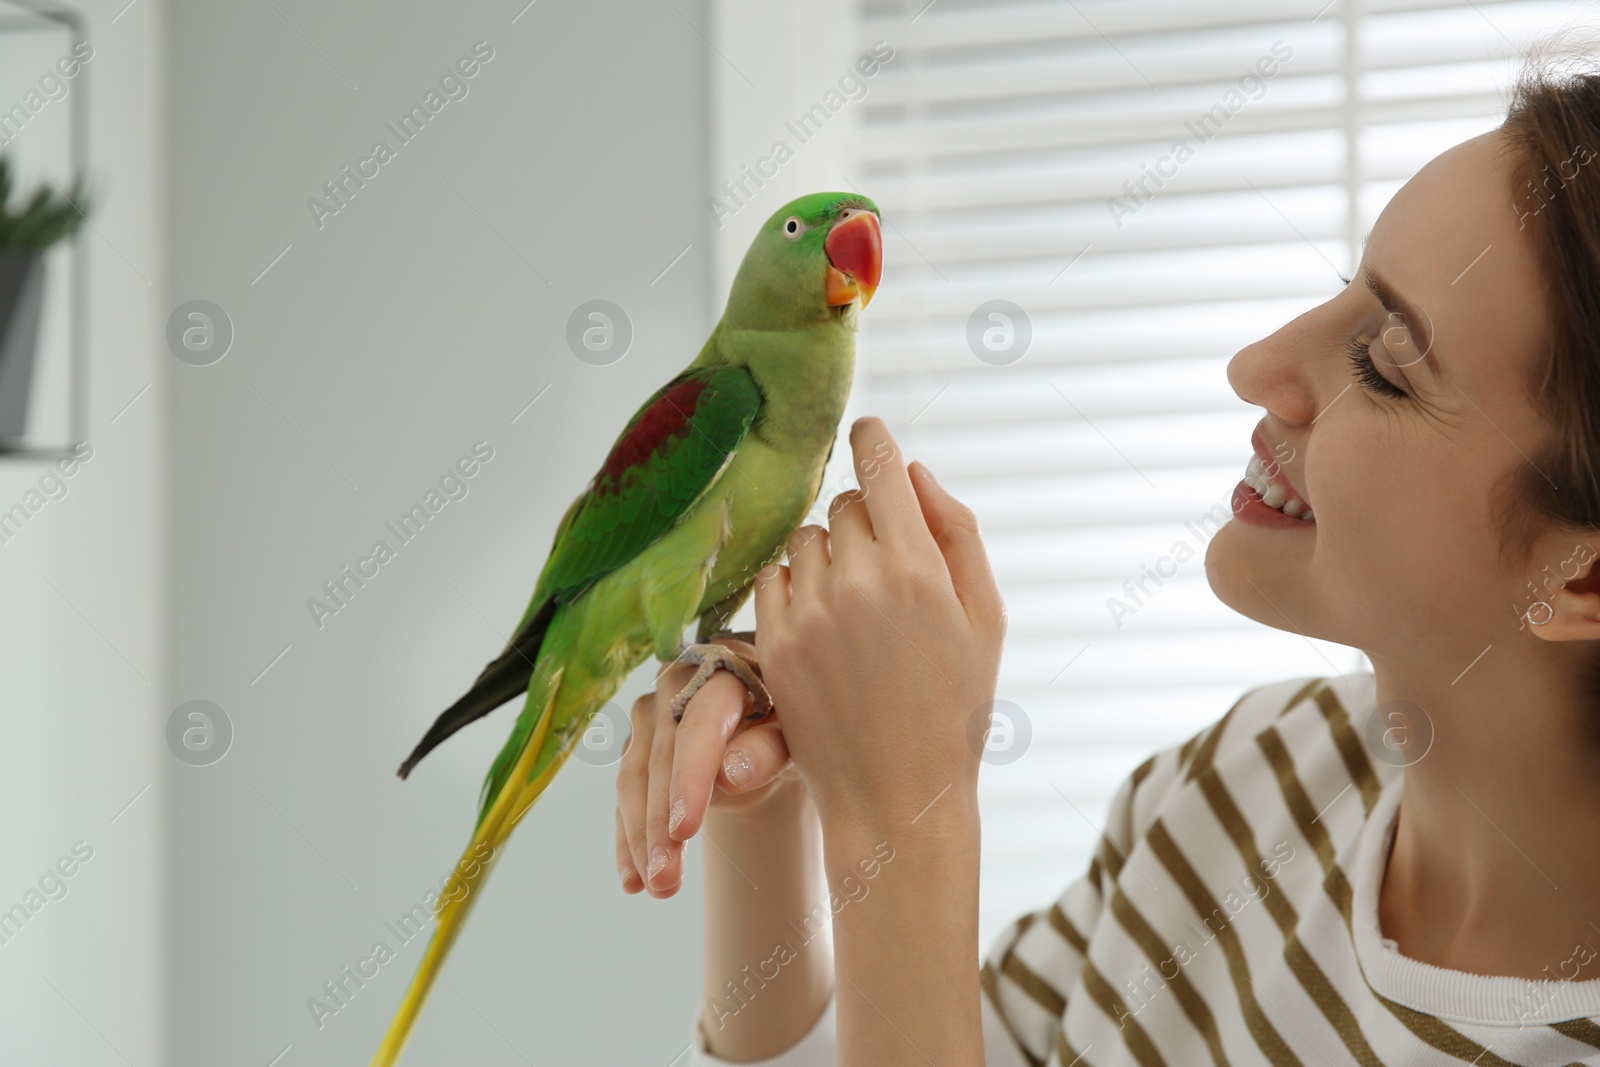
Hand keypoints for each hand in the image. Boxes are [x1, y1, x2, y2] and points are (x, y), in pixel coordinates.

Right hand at [614, 635, 806, 896]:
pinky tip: (632, 880)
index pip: (700, 724)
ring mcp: (650, 714)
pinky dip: (628, 840)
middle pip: (659, 758)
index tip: (685, 830)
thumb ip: (770, 750)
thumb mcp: (798, 737)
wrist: (777, 725)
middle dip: (659, 825)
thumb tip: (731, 774)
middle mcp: (676, 683)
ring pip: (634, 780)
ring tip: (658, 888)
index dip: (689, 777)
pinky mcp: (636, 745)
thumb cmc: (797, 725)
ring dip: (641, 839)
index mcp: (725, 667)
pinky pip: (626, 797)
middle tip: (666, 880)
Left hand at [751, 417, 1006, 833]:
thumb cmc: (955, 705)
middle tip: (886, 572)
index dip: (873, 438)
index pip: (881, 468)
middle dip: (867, 524)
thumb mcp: (986, 617)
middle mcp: (859, 582)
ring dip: (828, 556)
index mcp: (918, 569)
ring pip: (806, 540)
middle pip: (847, 506)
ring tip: (855, 607)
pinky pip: (772, 579)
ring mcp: (810, 615)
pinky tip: (822, 624)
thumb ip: (957, 533)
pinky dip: (793, 588)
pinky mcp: (775, 646)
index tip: (866, 427)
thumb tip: (915, 472)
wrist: (898, 795)